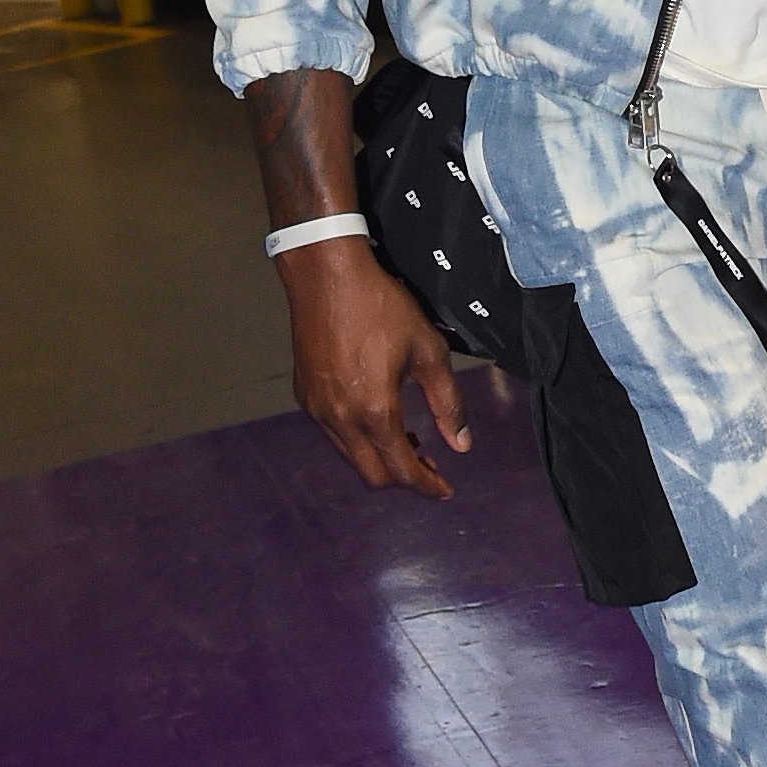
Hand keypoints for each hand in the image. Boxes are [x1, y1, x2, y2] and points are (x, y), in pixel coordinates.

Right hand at [277, 238, 470, 496]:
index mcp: (374, 410)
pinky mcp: (304, 395)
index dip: (428, 486)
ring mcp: (316, 409)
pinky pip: (333, 434)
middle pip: (373, 475)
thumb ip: (447, 402)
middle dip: (404, 478)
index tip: (445, 491)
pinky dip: (358, 439)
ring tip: (410, 440)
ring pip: (351, 456)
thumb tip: (462, 444)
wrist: (325, 275)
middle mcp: (339, 418)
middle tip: (431, 467)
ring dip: (381, 458)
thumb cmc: (380, 306)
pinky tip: (377, 418)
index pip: (402, 470)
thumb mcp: (428, 351)